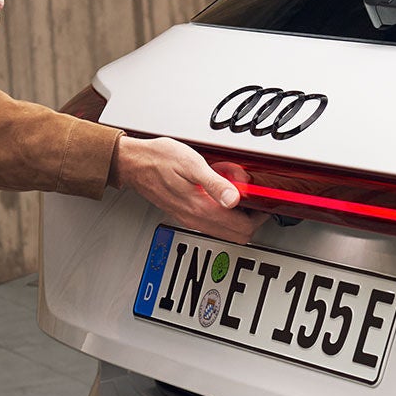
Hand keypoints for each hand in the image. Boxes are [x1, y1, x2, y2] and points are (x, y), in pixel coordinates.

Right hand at [111, 135, 263, 242]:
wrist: (134, 163)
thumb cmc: (159, 159)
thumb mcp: (192, 164)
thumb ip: (216, 183)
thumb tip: (235, 199)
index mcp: (201, 208)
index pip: (242, 227)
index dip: (258, 216)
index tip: (261, 202)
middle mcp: (196, 218)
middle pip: (236, 235)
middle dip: (251, 220)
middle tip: (252, 199)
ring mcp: (190, 218)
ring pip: (225, 231)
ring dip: (236, 217)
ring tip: (235, 193)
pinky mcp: (185, 214)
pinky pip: (212, 223)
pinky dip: (222, 213)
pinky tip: (219, 194)